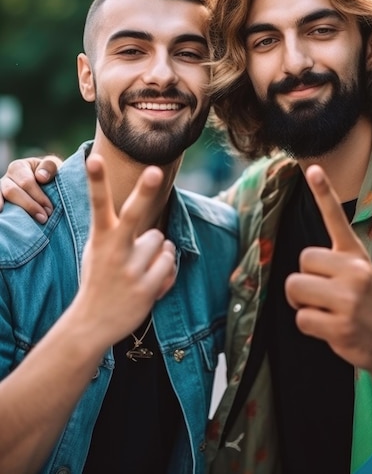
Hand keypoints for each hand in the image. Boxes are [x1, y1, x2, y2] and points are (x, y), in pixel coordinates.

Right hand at [0, 155, 60, 221]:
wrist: (45, 182)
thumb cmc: (49, 174)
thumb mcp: (53, 167)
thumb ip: (49, 167)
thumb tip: (41, 177)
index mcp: (19, 167)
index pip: (26, 182)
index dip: (38, 197)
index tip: (49, 210)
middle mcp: (7, 178)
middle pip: (11, 191)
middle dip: (29, 205)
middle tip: (43, 218)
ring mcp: (1, 190)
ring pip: (3, 197)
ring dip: (15, 211)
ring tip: (25, 222)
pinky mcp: (1, 200)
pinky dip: (0, 206)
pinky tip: (3, 215)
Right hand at [74, 154, 175, 349]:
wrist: (90, 323)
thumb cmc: (98, 279)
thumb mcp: (97, 250)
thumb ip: (118, 232)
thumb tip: (156, 231)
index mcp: (100, 237)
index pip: (98, 204)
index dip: (96, 181)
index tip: (94, 159)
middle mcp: (114, 250)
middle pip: (134, 214)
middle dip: (143, 192)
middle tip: (154, 170)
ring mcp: (130, 270)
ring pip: (161, 241)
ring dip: (157, 251)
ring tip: (140, 267)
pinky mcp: (146, 288)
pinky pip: (169, 263)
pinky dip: (165, 269)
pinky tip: (150, 281)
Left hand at [285, 164, 371, 372]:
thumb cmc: (363, 304)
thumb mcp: (357, 273)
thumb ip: (334, 260)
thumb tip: (305, 259)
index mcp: (355, 255)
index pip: (336, 218)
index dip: (324, 193)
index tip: (312, 169)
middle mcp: (354, 271)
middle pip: (301, 260)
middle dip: (304, 280)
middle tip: (324, 294)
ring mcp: (349, 298)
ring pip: (294, 287)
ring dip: (302, 302)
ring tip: (324, 309)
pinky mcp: (340, 325)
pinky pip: (301, 318)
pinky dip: (308, 325)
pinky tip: (329, 327)